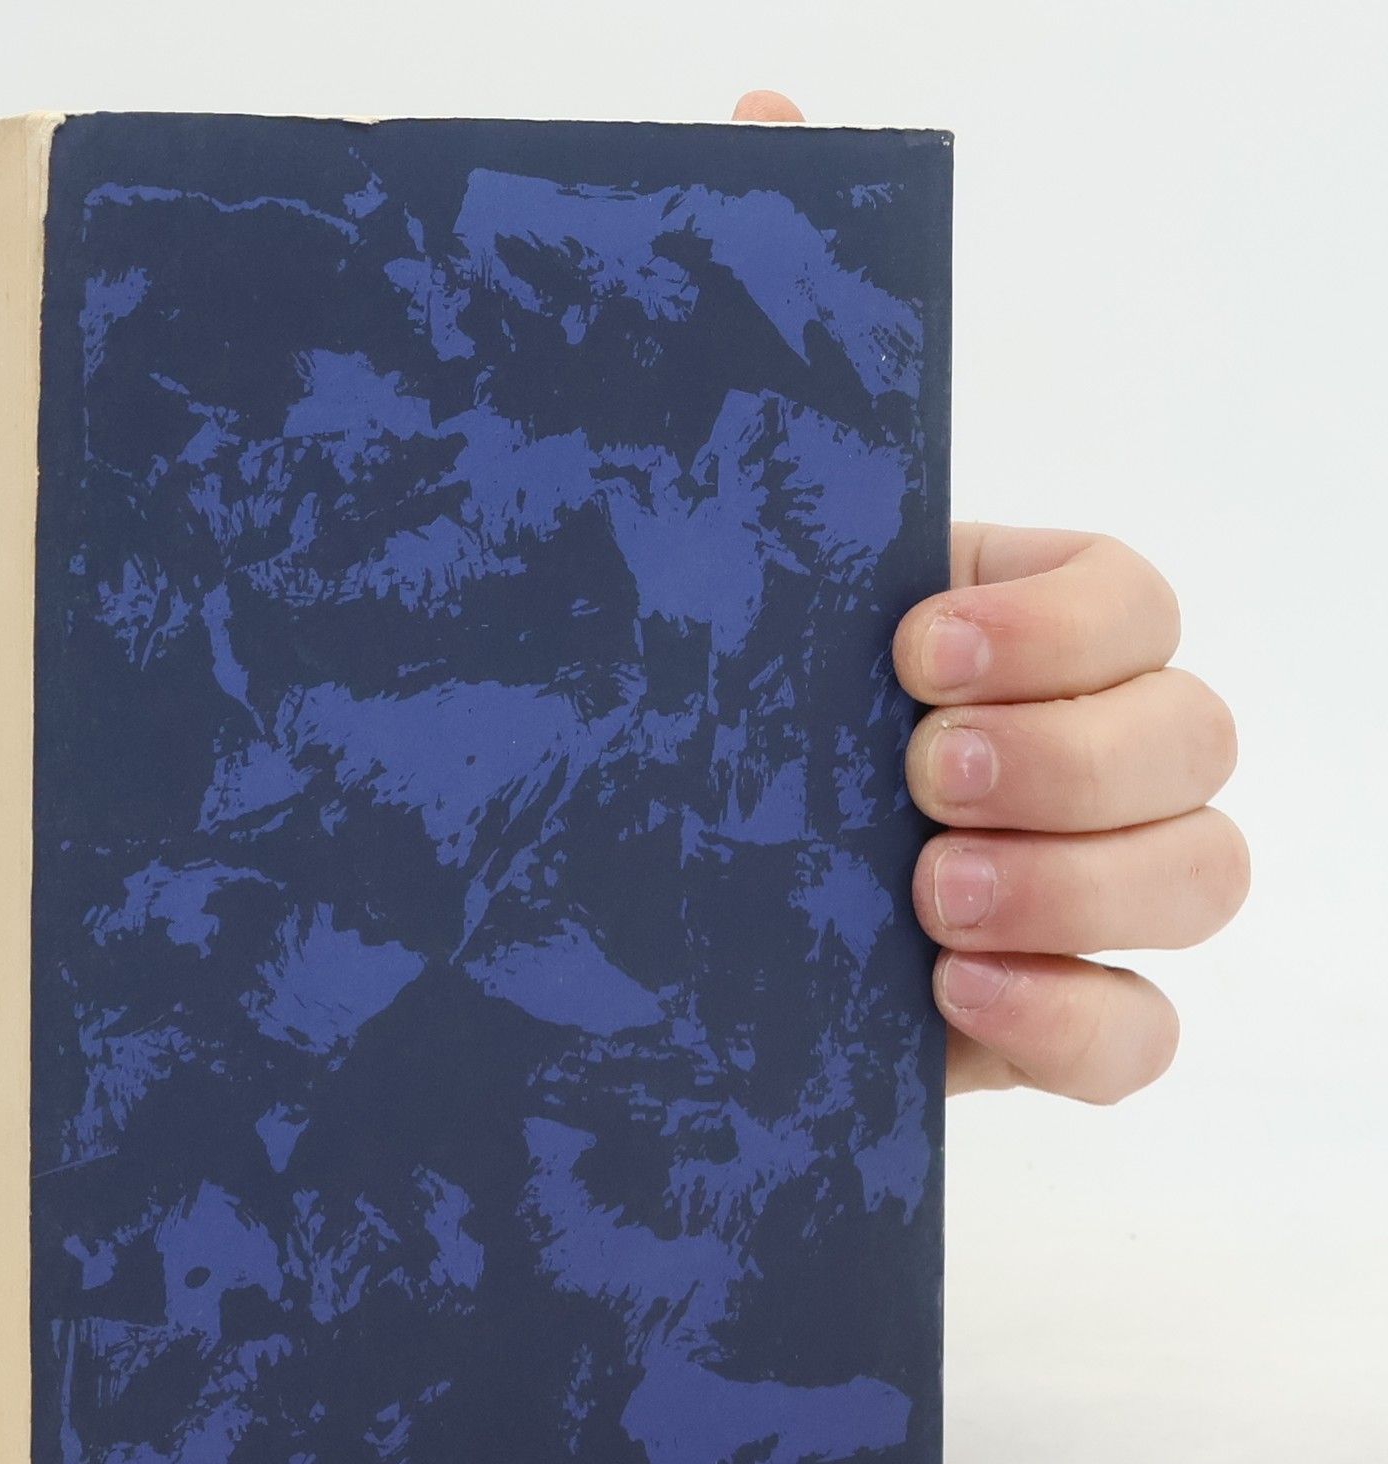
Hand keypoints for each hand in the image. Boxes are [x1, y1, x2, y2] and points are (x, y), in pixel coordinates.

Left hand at [734, 92, 1248, 1103]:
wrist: (584, 904)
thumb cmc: (659, 700)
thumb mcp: (687, 534)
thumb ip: (739, 352)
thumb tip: (766, 102)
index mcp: (991, 623)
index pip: (1131, 592)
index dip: (1059, 622)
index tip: (908, 642)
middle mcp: (1052, 748)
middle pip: (1196, 734)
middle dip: (1075, 757)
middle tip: (916, 776)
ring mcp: (1058, 891)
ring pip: (1204, 875)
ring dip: (1088, 885)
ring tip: (922, 897)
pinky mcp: (1027, 1017)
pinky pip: (1141, 1035)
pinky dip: (1081, 1022)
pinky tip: (959, 1004)